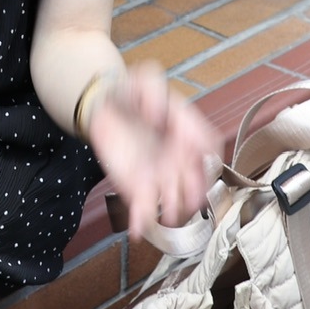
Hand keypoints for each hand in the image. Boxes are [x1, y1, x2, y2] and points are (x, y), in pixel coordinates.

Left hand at [85, 61, 220, 239]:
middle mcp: (178, 159)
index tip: (203, 154)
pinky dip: (141, 221)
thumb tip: (160, 115)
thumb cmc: (131, 91)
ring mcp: (159, 175)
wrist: (104, 104)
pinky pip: (143, 208)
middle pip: (195, 181)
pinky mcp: (136, 186)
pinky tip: (137, 230)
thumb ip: (154, 91)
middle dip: (195, 192)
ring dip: (172, 209)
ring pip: (173, 199)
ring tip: (166, 215)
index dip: (205, 153)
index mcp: (187, 133)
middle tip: (190, 197)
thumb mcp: (145, 78)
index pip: (205, 147)